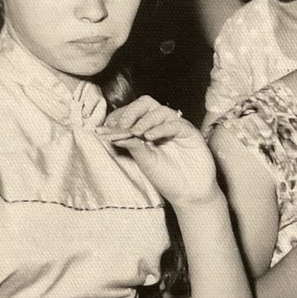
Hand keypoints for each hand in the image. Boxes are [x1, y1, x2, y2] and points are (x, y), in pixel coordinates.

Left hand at [100, 98, 219, 207]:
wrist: (190, 193)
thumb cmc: (168, 179)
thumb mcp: (145, 162)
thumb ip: (132, 146)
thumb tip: (111, 134)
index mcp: (147, 130)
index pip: (132, 113)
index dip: (119, 117)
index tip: (106, 128)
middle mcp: (161, 125)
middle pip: (145, 103)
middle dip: (131, 111)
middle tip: (121, 125)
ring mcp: (175, 127)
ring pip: (159, 110)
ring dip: (144, 120)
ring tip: (135, 132)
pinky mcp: (189, 132)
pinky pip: (174, 124)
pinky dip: (159, 128)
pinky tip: (150, 137)